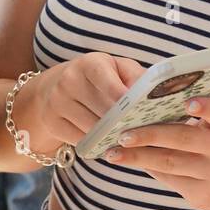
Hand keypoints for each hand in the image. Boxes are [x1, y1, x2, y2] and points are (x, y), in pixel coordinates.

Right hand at [12, 52, 144, 156]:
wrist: (56, 87)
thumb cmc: (100, 78)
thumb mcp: (118, 69)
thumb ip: (138, 78)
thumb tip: (158, 94)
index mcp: (89, 63)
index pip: (107, 80)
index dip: (123, 97)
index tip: (139, 111)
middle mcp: (69, 80)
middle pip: (102, 110)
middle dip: (124, 123)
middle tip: (144, 133)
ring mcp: (57, 102)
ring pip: (93, 129)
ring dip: (112, 137)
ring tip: (130, 140)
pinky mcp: (51, 122)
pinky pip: (80, 140)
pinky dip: (96, 145)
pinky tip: (108, 144)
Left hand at [103, 96, 209, 209]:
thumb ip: (194, 116)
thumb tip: (144, 106)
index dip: (206, 107)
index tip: (188, 103)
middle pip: (183, 138)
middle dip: (150, 135)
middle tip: (123, 133)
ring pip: (169, 162)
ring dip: (137, 156)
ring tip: (113, 152)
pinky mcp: (201, 195)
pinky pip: (168, 178)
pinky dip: (145, 167)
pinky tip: (126, 161)